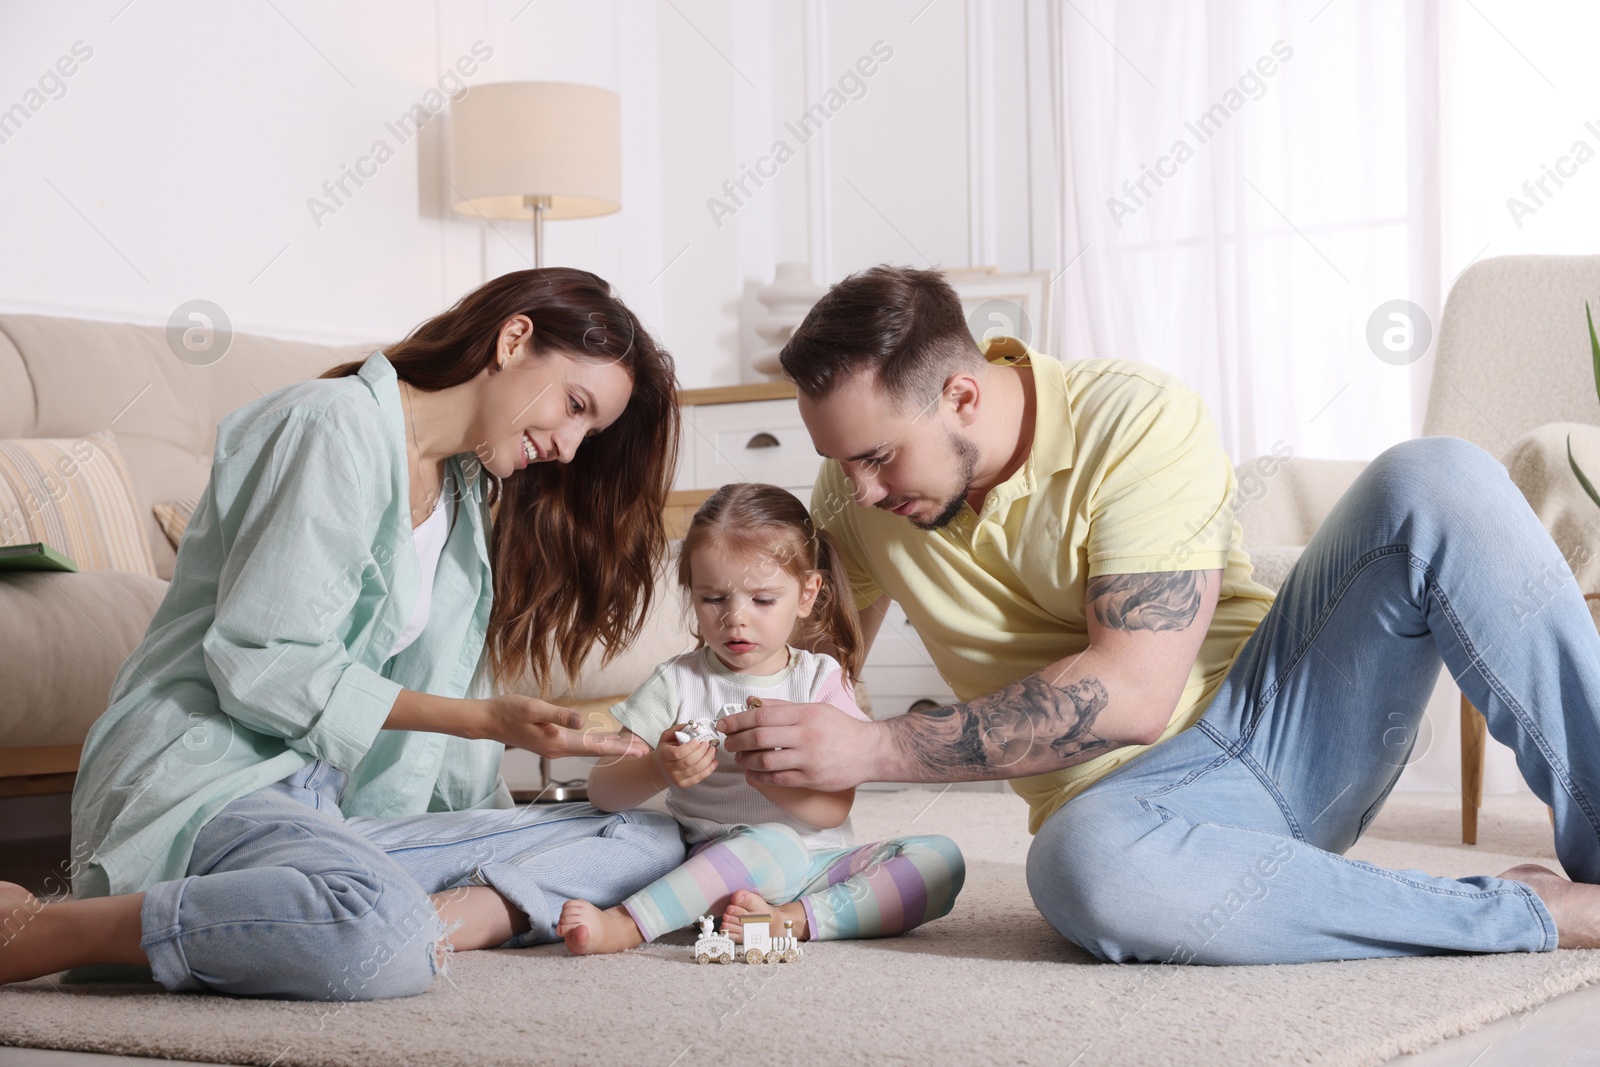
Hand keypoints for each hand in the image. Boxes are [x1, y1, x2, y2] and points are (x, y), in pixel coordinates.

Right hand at [478, 695, 648, 761]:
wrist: (488, 720)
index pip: (595, 747)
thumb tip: (581, 720)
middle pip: (596, 751)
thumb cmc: (509, 711)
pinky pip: (581, 745)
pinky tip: (605, 741)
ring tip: (632, 747)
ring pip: (590, 749)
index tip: (639, 750)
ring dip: (611, 748)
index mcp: (558, 743)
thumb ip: (558, 715)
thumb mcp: (533, 709)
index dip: (619, 748)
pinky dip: (597, 744)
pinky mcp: (551, 742)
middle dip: (621, 750)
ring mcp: (555, 747)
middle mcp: (559, 749)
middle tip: (645, 750)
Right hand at [652, 726, 716, 789]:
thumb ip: (678, 729)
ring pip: (696, 770)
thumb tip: (693, 725)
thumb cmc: (666, 751)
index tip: (698, 741)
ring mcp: (677, 778)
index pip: (678, 753)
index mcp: (664, 755)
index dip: (690, 747)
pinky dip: (709, 769)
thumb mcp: (667, 737)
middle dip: (702, 752)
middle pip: (689, 762)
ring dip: (708, 759)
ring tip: (713, 750)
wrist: (660, 769)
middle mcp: (669, 769)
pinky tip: (714, 762)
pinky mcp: (684, 784)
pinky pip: (699, 777)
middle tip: (708, 744)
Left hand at [719, 699, 881, 790]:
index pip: (762, 715)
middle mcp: (805, 735)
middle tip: (729, 744)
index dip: (738, 720)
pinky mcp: (811, 778)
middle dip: (738, 741)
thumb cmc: (840, 728)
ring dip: (746, 761)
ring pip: (765, 760)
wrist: (870, 751)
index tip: (724, 725)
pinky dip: (760, 778)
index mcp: (804, 714)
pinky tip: (752, 775)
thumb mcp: (813, 709)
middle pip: (759, 737)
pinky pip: (778, 779)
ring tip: (740, 759)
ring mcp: (808, 758)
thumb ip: (781, 707)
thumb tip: (751, 702)